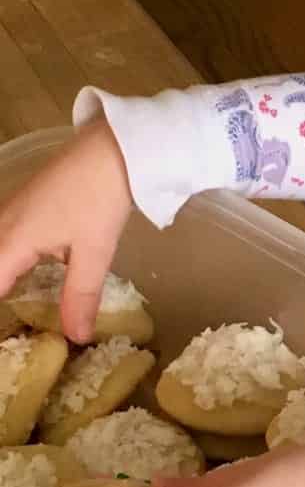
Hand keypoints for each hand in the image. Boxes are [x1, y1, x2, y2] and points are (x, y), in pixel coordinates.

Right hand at [0, 121, 132, 342]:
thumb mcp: (94, 252)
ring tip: (18, 303)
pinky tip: (25, 273)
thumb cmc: (100, 199)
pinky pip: (5, 239)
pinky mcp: (23, 204)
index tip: (10, 333)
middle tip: (17, 323)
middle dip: (2, 295)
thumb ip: (80, 295)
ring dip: (5, 277)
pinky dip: (10, 260)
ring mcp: (9, 212)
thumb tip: (74, 338)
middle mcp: (0, 226)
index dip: (0, 312)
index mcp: (10, 242)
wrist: (111, 148)